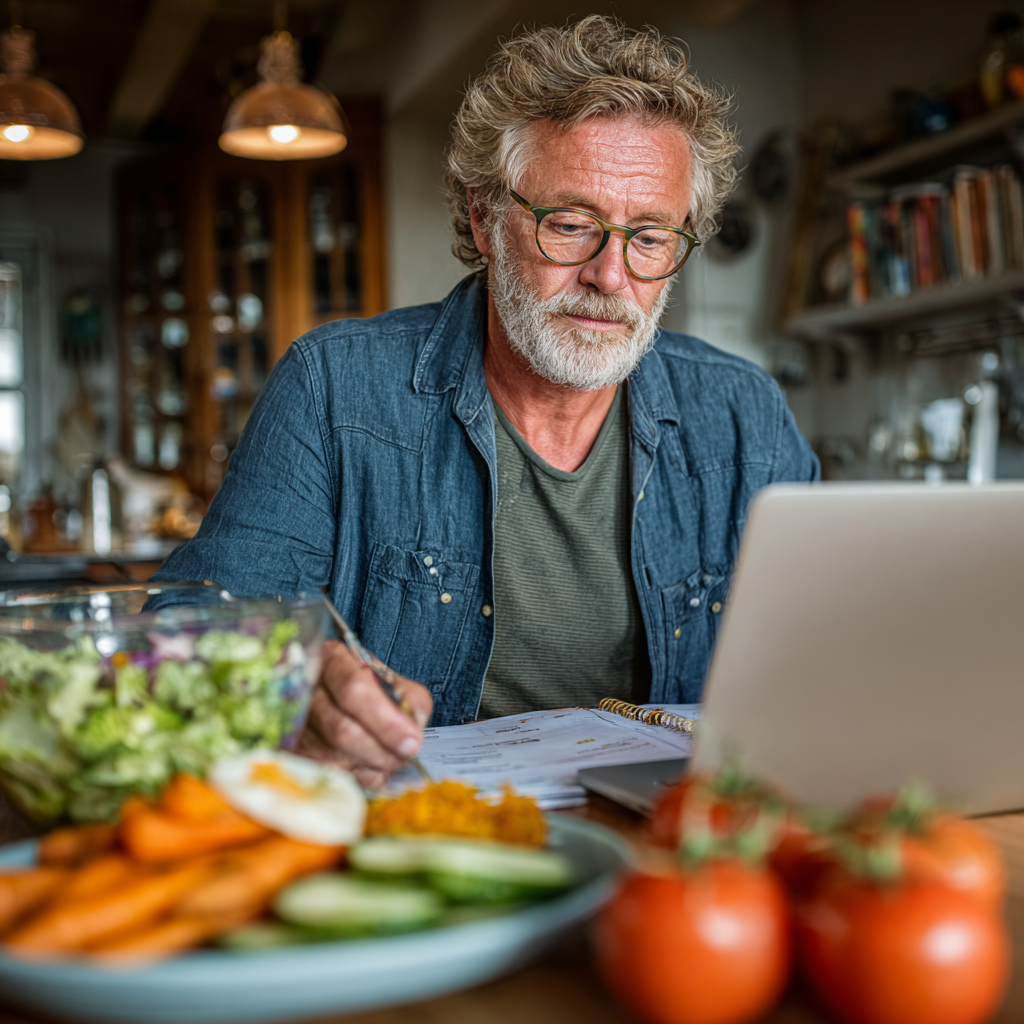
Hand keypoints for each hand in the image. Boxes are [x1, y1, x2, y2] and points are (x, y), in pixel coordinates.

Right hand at [296, 640, 432, 788]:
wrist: (325, 696)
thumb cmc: (360, 686)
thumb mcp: (389, 679)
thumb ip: (409, 697)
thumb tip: (413, 725)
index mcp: (331, 660)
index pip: (353, 690)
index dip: (385, 720)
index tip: (412, 740)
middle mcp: (304, 691)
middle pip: (342, 730)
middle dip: (382, 748)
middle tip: (407, 753)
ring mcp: (295, 726)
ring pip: (336, 758)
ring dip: (374, 765)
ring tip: (392, 756)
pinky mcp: (295, 756)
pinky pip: (333, 777)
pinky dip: (361, 776)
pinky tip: (372, 765)